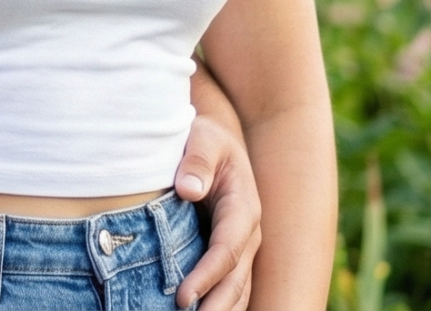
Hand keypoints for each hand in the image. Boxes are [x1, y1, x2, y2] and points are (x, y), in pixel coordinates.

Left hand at [170, 108, 260, 308]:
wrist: (215, 138)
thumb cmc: (204, 136)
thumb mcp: (202, 137)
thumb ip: (196, 160)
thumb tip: (188, 190)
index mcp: (243, 205)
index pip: (227, 249)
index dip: (206, 276)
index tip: (182, 296)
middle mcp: (248, 231)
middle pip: (236, 279)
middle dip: (215, 306)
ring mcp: (242, 245)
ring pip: (238, 288)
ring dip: (220, 310)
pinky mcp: (230, 251)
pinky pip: (230, 284)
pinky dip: (219, 304)